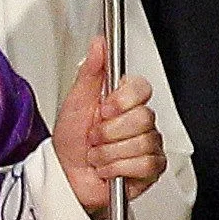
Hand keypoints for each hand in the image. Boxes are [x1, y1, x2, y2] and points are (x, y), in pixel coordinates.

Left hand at [54, 38, 165, 216]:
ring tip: (99, 155)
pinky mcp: (151, 168)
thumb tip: (100, 44)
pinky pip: (144, 165)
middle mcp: (139, 121)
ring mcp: (148, 144)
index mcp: (124, 100)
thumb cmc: (71, 141)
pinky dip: (119, 169)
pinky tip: (110, 169)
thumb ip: (91, 71)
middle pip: (143, 118)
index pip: (141, 88)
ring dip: (109, 154)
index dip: (121, 102)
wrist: (67, 175)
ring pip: (142, 143)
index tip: (103, 110)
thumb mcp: (76, 101)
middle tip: (96, 137)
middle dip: (109, 133)